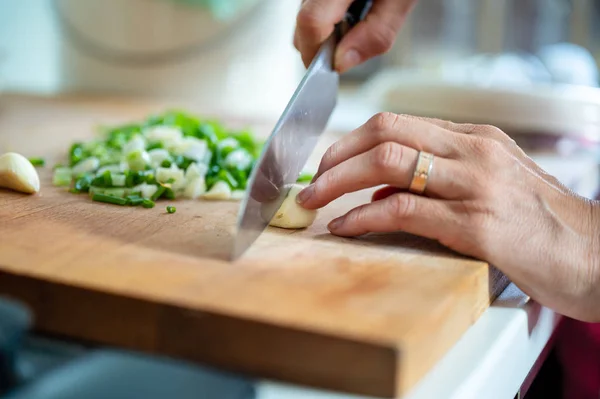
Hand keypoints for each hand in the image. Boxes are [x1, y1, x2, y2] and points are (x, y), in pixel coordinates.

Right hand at [294, 0, 415, 71]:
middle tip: (353, 42)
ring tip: (358, 18)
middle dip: (322, 46)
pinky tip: (351, 9)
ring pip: (303, 16)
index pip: (310, 22)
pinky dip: (328, 18)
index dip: (317, 52)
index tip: (331, 69)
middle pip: (301, 23)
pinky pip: (311, 6)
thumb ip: (376, 32)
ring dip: (325, 32)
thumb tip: (342, 63)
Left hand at [296, 113, 599, 321]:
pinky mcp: (477, 225)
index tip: (326, 163)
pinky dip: (365, 218)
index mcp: (474, 139)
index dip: (350, 141)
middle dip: (337, 156)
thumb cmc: (539, 224)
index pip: (395, 123)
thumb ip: (436, 183)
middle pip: (385, 133)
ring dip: (340, 182)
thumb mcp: (488, 187)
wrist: (594, 255)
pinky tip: (346, 227)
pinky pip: (404, 211)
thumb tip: (379, 195)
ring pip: (389, 163)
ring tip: (315, 201)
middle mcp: (473, 152)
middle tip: (311, 180)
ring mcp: (476, 185)